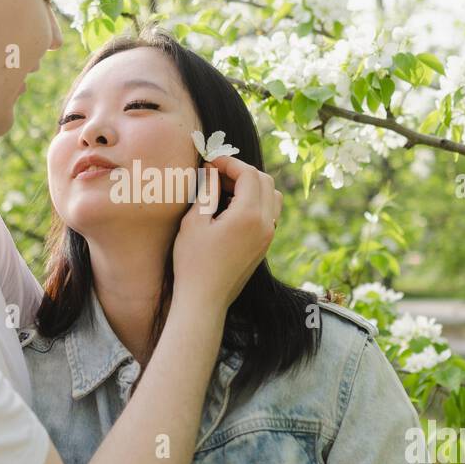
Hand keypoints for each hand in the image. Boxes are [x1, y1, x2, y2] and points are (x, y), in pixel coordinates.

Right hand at [171, 154, 281, 308]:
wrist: (204, 301)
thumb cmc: (193, 263)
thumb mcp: (194, 222)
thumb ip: (207, 192)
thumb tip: (213, 171)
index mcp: (249, 216)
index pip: (249, 174)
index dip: (229, 162)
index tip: (210, 162)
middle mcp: (266, 225)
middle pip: (264, 181)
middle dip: (241, 172)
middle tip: (215, 174)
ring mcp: (268, 237)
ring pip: (271, 197)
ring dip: (251, 186)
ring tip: (223, 190)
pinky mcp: (264, 246)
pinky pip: (268, 214)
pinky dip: (254, 202)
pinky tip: (229, 209)